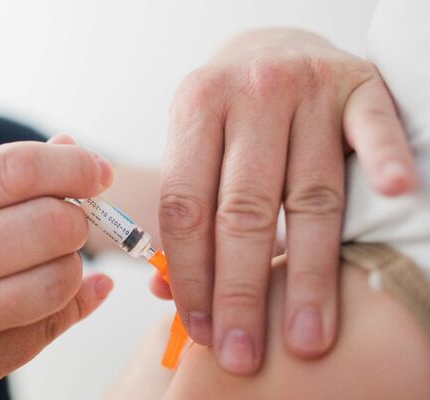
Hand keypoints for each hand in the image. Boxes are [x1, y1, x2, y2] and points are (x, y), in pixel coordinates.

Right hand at [0, 140, 113, 398]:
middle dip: (76, 216)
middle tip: (69, 220)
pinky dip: (67, 301)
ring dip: (73, 264)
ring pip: (59, 279)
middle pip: (47, 224)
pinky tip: (52, 291)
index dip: (71, 166)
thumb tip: (70, 146)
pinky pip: (51, 324)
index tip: (97, 170)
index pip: (13, 171)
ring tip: (52, 259)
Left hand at [154, 29, 416, 374]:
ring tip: (306, 335)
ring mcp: (308, 87)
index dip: (192, 274)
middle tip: (244, 351)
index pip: (186, 205)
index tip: (201, 329)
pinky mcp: (360, 85)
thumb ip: (186, 214)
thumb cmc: (230, 115)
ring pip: (310, 193)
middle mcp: (250, 94)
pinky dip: (383, 162)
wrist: (274, 46)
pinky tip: (391, 196)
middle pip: (245, 209)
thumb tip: (164, 293)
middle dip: (242, 291)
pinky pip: (373, 129)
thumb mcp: (193, 146)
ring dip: (308, 272)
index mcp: (196, 108)